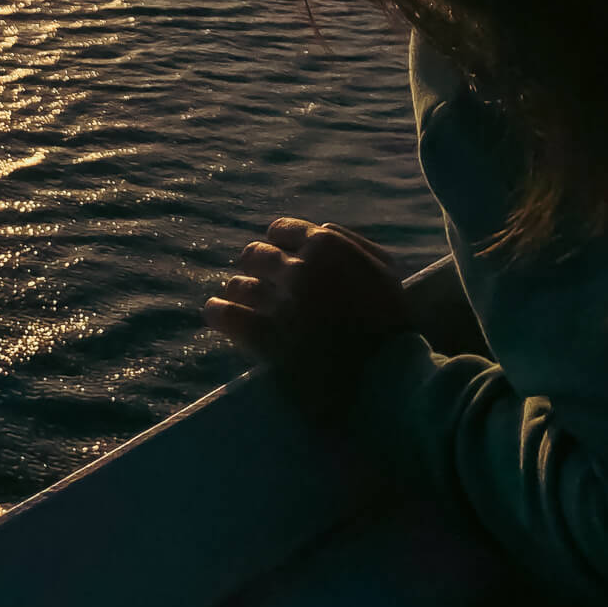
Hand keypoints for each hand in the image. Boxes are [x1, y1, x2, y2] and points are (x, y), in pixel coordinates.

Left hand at [206, 218, 414, 415]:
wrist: (385, 376)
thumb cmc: (392, 325)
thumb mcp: (385, 270)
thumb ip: (353, 243)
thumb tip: (319, 229)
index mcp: (327, 246)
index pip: (282, 230)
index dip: (278, 242)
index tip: (279, 254)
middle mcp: (298, 267)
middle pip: (256, 254)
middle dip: (255, 265)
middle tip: (257, 279)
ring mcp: (278, 302)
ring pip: (239, 284)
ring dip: (238, 290)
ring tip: (237, 299)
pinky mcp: (264, 337)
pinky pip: (225, 315)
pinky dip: (217, 311)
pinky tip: (215, 312)